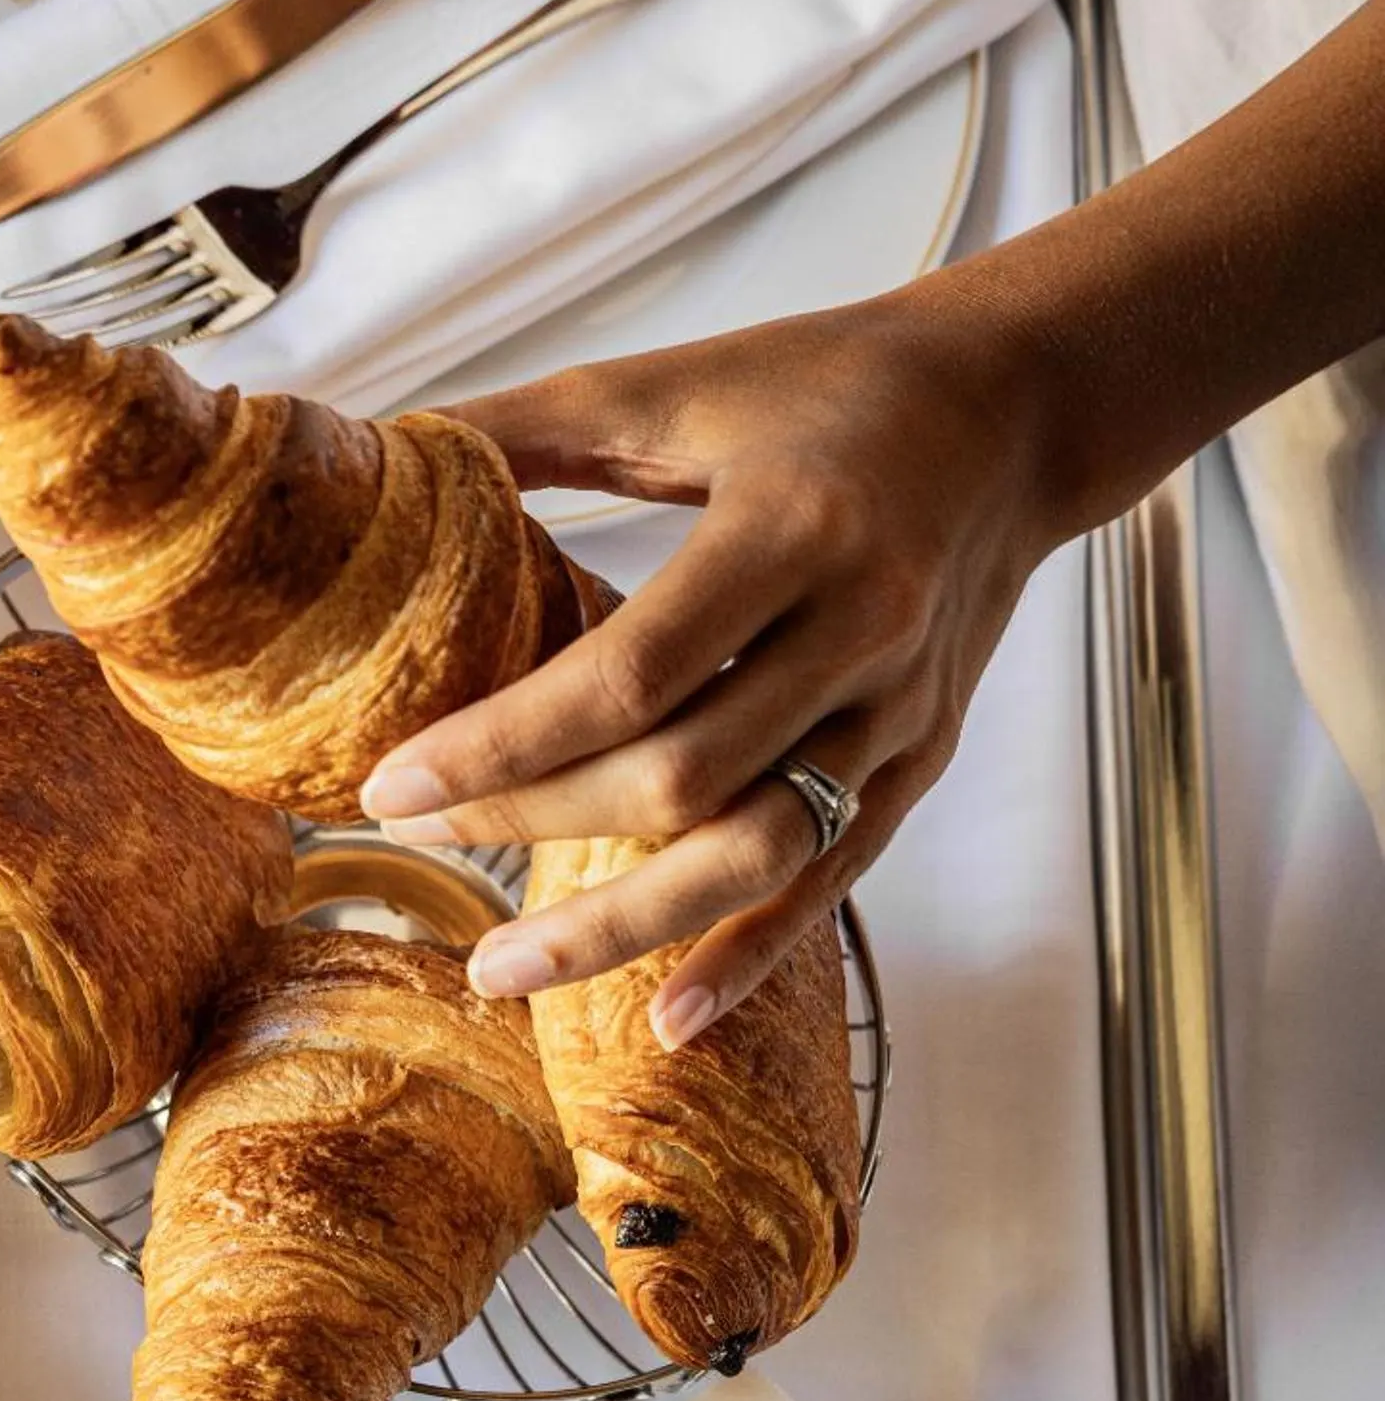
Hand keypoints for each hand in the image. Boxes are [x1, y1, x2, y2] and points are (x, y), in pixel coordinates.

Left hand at [358, 288, 1066, 1044]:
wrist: (1016, 410)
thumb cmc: (834, 383)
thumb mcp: (678, 381)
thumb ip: (526, 425)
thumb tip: (386, 454)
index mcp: (793, 527)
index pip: (627, 673)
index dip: (503, 744)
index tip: (392, 786)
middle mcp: (860, 631)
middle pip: (681, 776)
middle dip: (534, 823)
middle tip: (423, 842)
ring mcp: (899, 712)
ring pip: (755, 853)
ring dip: (625, 929)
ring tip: (504, 970)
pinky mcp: (921, 759)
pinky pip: (831, 879)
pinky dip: (751, 955)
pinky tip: (671, 1019)